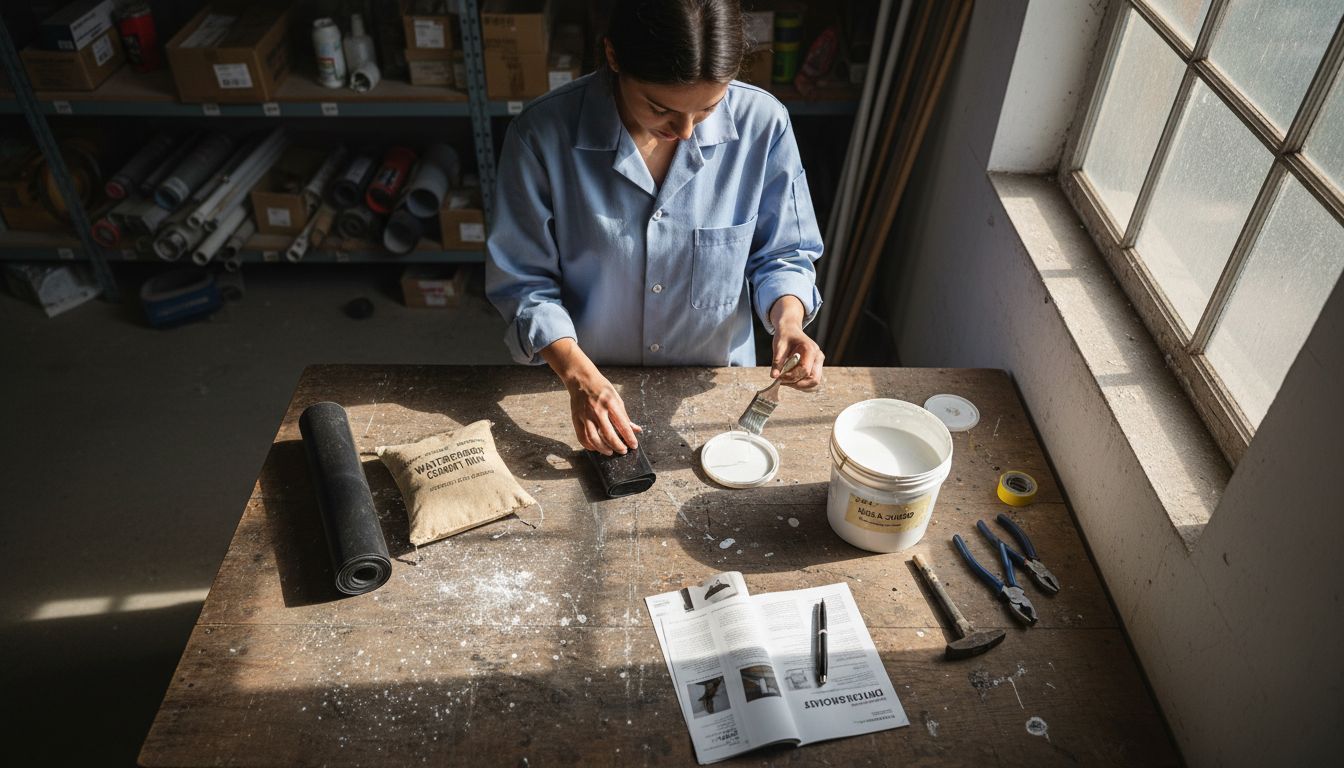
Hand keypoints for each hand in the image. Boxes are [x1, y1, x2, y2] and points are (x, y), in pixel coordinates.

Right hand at [541, 338, 642, 454]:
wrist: (581, 379)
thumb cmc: (601, 388)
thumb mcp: (616, 398)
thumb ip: (625, 416)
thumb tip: (636, 430)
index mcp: (610, 403)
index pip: (622, 425)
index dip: (629, 437)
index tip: (634, 445)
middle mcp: (597, 410)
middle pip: (608, 434)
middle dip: (618, 446)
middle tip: (623, 451)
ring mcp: (585, 415)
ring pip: (594, 439)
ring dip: (603, 449)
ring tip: (610, 452)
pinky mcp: (576, 418)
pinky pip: (582, 437)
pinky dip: (589, 445)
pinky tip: (596, 448)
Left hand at [769, 296, 823, 390]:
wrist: (790, 329)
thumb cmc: (785, 336)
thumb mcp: (778, 346)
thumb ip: (777, 361)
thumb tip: (774, 376)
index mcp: (810, 349)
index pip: (804, 370)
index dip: (791, 376)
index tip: (779, 377)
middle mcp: (818, 356)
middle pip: (813, 379)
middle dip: (797, 384)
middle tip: (782, 381)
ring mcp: (819, 362)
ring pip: (814, 382)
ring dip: (799, 385)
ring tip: (785, 380)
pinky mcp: (816, 366)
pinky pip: (812, 381)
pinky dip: (801, 383)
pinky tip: (790, 378)